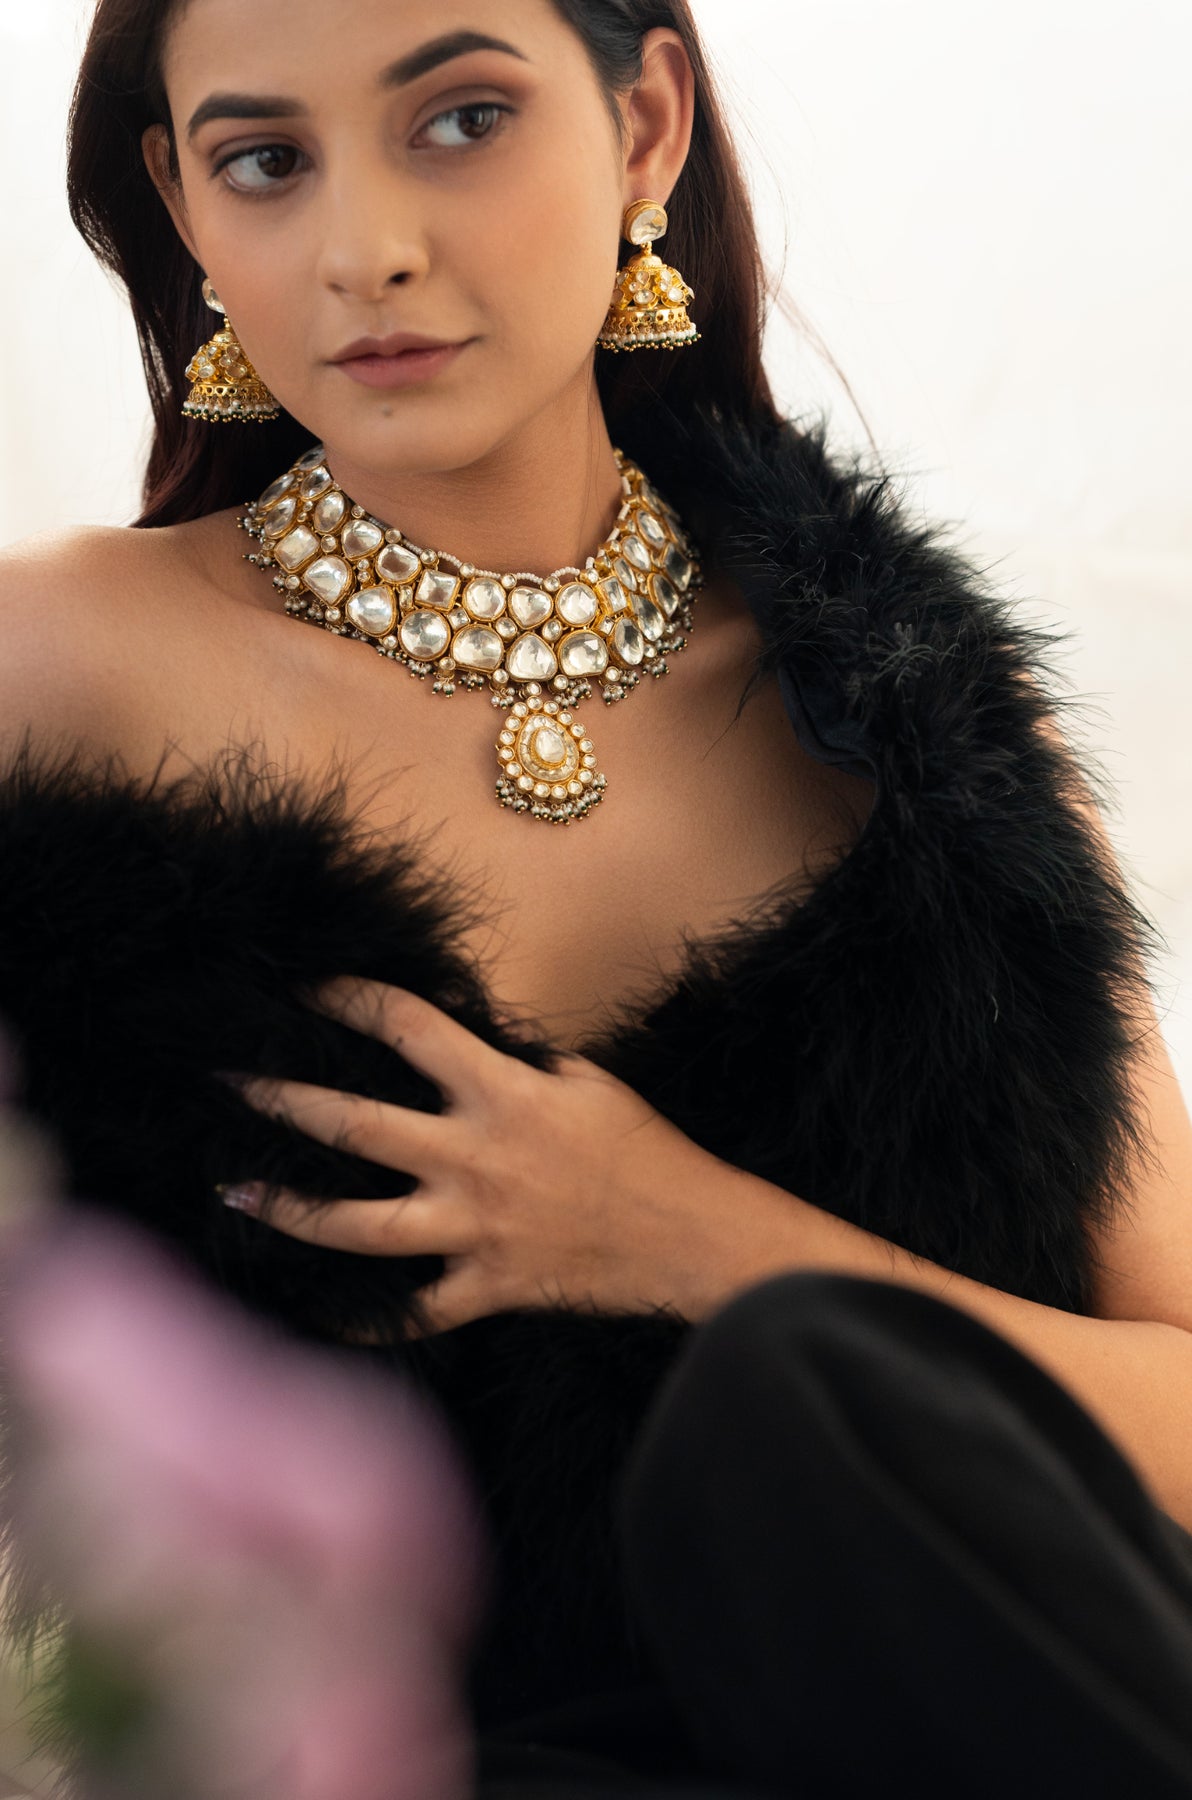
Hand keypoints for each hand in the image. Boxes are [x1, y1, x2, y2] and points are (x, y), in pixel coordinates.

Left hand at [223, 978, 752, 1336]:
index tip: (307, 987)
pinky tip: (314, 1313)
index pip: (409, 1027)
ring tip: (234, 1194)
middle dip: (283, 1100)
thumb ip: (518, 1065)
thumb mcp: (586, 1081)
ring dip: (290, 1210)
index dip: (351, 998)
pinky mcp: (488, 1286)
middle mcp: (474, 1158)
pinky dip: (364, 1321)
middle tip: (227, 1082)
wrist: (693, 1237)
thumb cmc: (646, 1151)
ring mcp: (476, 1228)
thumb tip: (468, 1049)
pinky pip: (412, 1312)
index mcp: (502, 1093)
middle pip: (356, 1126)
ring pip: (360, 1226)